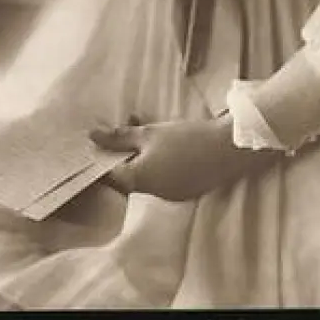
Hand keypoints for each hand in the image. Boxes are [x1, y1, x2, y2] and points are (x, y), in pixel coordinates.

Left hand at [90, 115, 276, 202]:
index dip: (102, 158)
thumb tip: (91, 137)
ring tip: (140, 125)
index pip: (109, 176)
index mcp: (140, 181)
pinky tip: (162, 140)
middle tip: (122, 126)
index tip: (97, 141)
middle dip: (122, 151)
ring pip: (146, 173)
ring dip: (140, 153)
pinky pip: (163, 175)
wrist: (228, 148)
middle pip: (128, 175)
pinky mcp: (186, 189)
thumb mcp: (149, 133)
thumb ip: (119, 137)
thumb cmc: (185, 139)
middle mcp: (153, 194)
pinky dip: (157, 160)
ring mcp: (171, 194)